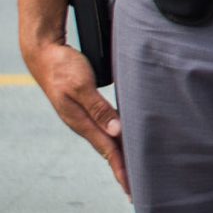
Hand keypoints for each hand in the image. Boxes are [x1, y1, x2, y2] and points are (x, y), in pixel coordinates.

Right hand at [24, 39, 124, 193]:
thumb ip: (99, 108)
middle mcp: (83, 123)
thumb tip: (116, 130)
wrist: (45, 55)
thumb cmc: (63, 67)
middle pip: (108, 150)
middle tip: (137, 187)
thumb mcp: (81, 85)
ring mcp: (83, 117)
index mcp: (81, 122)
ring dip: (120, 154)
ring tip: (133, 169)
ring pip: (107, 140)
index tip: (131, 186)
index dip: (120, 168)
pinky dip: (117, 137)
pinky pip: (105, 127)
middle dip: (122, 169)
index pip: (107, 150)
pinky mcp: (86, 108)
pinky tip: (124, 139)